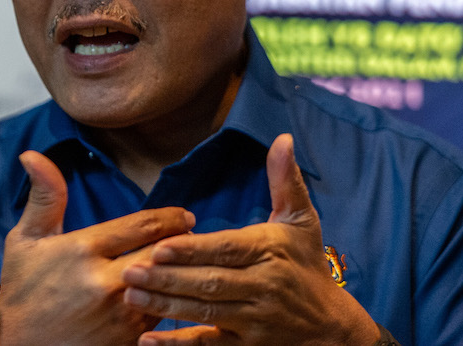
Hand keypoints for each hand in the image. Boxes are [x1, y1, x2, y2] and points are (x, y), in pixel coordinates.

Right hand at [0, 150, 196, 345]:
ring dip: (182, 274)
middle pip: (163, 252)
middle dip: (184, 242)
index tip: (184, 216)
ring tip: (195, 264)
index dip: (170, 218)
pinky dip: (172, 305)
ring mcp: (120, 316)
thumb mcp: (25, 241)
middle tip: (196, 237)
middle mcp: (106, 281)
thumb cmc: (21, 292)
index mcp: (84, 250)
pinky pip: (162, 319)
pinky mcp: (126, 342)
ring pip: (168, 286)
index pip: (143, 225)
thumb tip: (33, 154)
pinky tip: (178, 297)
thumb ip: (44, 196)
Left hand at [121, 134, 379, 344]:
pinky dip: (178, 343)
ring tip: (130, 295)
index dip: (194, 250)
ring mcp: (255, 320)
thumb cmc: (307, 264)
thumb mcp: (302, 221)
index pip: (228, 250)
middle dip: (169, 278)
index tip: (161, 245)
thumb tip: (282, 138)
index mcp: (270, 251)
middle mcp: (263, 287)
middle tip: (129, 271)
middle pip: (211, 283)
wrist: (333, 327)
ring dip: (166, 306)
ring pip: (206, 313)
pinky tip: (148, 340)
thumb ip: (285, 180)